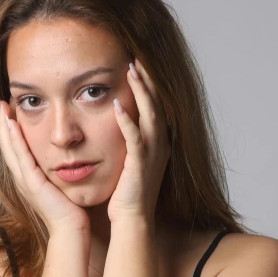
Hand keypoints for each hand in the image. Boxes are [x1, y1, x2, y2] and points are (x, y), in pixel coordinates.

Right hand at [0, 98, 89, 236]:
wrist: (71, 230)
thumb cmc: (72, 211)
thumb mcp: (63, 185)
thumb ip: (62, 171)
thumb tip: (69, 157)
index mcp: (29, 179)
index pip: (16, 149)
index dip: (11, 130)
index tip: (11, 110)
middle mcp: (22, 179)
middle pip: (7, 146)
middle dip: (3, 123)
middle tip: (1, 102)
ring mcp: (24, 181)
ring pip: (10, 148)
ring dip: (4, 126)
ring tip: (2, 106)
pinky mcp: (31, 182)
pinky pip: (20, 156)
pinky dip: (14, 138)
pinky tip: (11, 122)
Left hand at [107, 59, 170, 225]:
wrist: (133, 219)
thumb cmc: (127, 193)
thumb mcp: (131, 161)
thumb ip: (129, 141)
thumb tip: (119, 123)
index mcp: (158, 143)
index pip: (156, 107)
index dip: (149, 86)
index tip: (138, 65)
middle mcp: (160, 145)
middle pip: (157, 104)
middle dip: (147, 80)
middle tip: (136, 57)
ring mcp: (152, 154)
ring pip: (150, 115)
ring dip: (140, 92)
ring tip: (131, 71)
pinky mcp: (140, 164)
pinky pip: (135, 137)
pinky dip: (126, 120)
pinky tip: (117, 105)